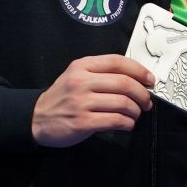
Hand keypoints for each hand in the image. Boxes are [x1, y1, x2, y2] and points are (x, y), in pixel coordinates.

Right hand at [31, 55, 155, 146]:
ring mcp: (81, 102)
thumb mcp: (76, 75)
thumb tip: (137, 78)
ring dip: (136, 111)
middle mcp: (81, 82)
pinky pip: (115, 120)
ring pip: (123, 103)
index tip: (150, 79)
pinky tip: (127, 124)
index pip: (118, 62)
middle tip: (146, 101)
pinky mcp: (82, 122)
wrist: (36, 118)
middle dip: (142, 94)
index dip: (139, 70)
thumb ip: (102, 73)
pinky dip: (127, 123)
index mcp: (82, 66)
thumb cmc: (63, 98)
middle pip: (125, 83)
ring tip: (135, 114)